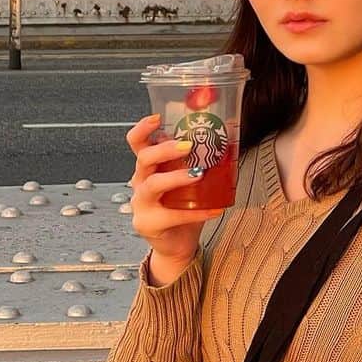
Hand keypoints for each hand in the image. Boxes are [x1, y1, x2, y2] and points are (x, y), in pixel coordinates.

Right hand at [126, 114, 224, 273]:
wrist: (176, 243)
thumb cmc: (182, 207)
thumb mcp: (187, 180)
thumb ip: (197, 161)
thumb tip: (225, 137)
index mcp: (148, 168)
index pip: (136, 143)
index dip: (143, 129)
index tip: (158, 118)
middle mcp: (140, 182)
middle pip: (143, 159)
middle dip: (164, 149)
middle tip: (187, 146)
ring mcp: (141, 204)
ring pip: (153, 185)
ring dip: (176, 177)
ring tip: (199, 174)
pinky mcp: (149, 224)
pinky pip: (173, 216)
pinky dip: (197, 212)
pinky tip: (215, 209)